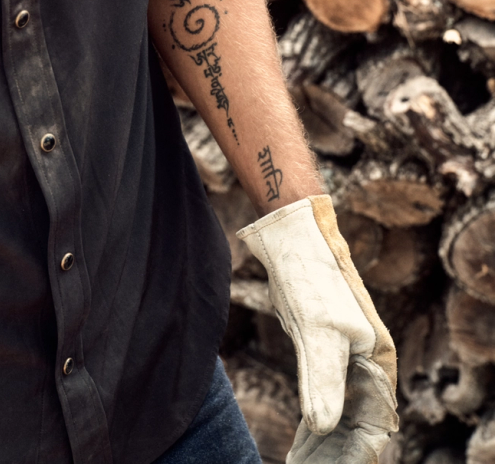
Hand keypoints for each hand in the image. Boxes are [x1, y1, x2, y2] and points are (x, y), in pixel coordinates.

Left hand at [237, 195, 397, 463]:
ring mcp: (346, 352)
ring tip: (304, 461)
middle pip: (358, 417)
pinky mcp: (323, 346)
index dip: (355, 449)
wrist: (294, 232)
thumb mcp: (316, 331)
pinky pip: (323, 392)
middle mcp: (367, 358)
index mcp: (378, 357)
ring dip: (326, 436)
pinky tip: (302, 436)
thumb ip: (322, 380)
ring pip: (340, 407)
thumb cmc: (312, 276)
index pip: (375, 420)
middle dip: (337, 447)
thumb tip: (323, 427)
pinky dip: (315, 416)